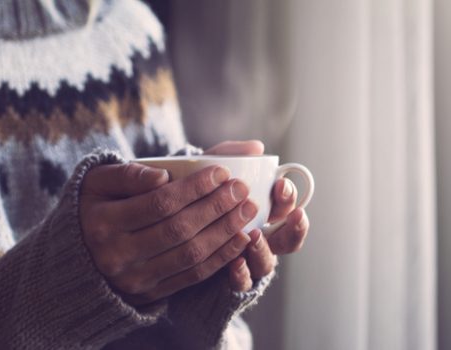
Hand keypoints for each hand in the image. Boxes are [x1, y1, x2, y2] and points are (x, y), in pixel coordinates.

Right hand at [79, 162, 257, 304]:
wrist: (76, 251)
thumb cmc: (95, 205)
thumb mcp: (99, 181)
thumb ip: (130, 173)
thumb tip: (164, 175)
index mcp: (102, 222)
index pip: (159, 204)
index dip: (195, 188)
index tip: (222, 172)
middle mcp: (116, 255)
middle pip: (178, 230)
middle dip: (217, 208)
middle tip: (242, 190)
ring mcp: (133, 279)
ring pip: (190, 255)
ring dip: (225, 232)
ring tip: (247, 211)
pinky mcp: (149, 294)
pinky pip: (192, 276)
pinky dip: (221, 257)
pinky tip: (240, 238)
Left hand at [205, 140, 310, 291]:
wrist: (158, 220)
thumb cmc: (191, 189)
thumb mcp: (206, 167)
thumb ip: (228, 154)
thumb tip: (257, 147)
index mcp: (261, 209)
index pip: (286, 207)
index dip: (289, 198)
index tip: (280, 185)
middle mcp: (259, 237)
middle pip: (287, 239)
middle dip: (292, 227)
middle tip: (287, 214)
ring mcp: (245, 259)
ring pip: (267, 263)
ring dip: (264, 249)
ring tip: (255, 236)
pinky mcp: (225, 278)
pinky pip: (241, 283)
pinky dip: (241, 273)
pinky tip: (235, 262)